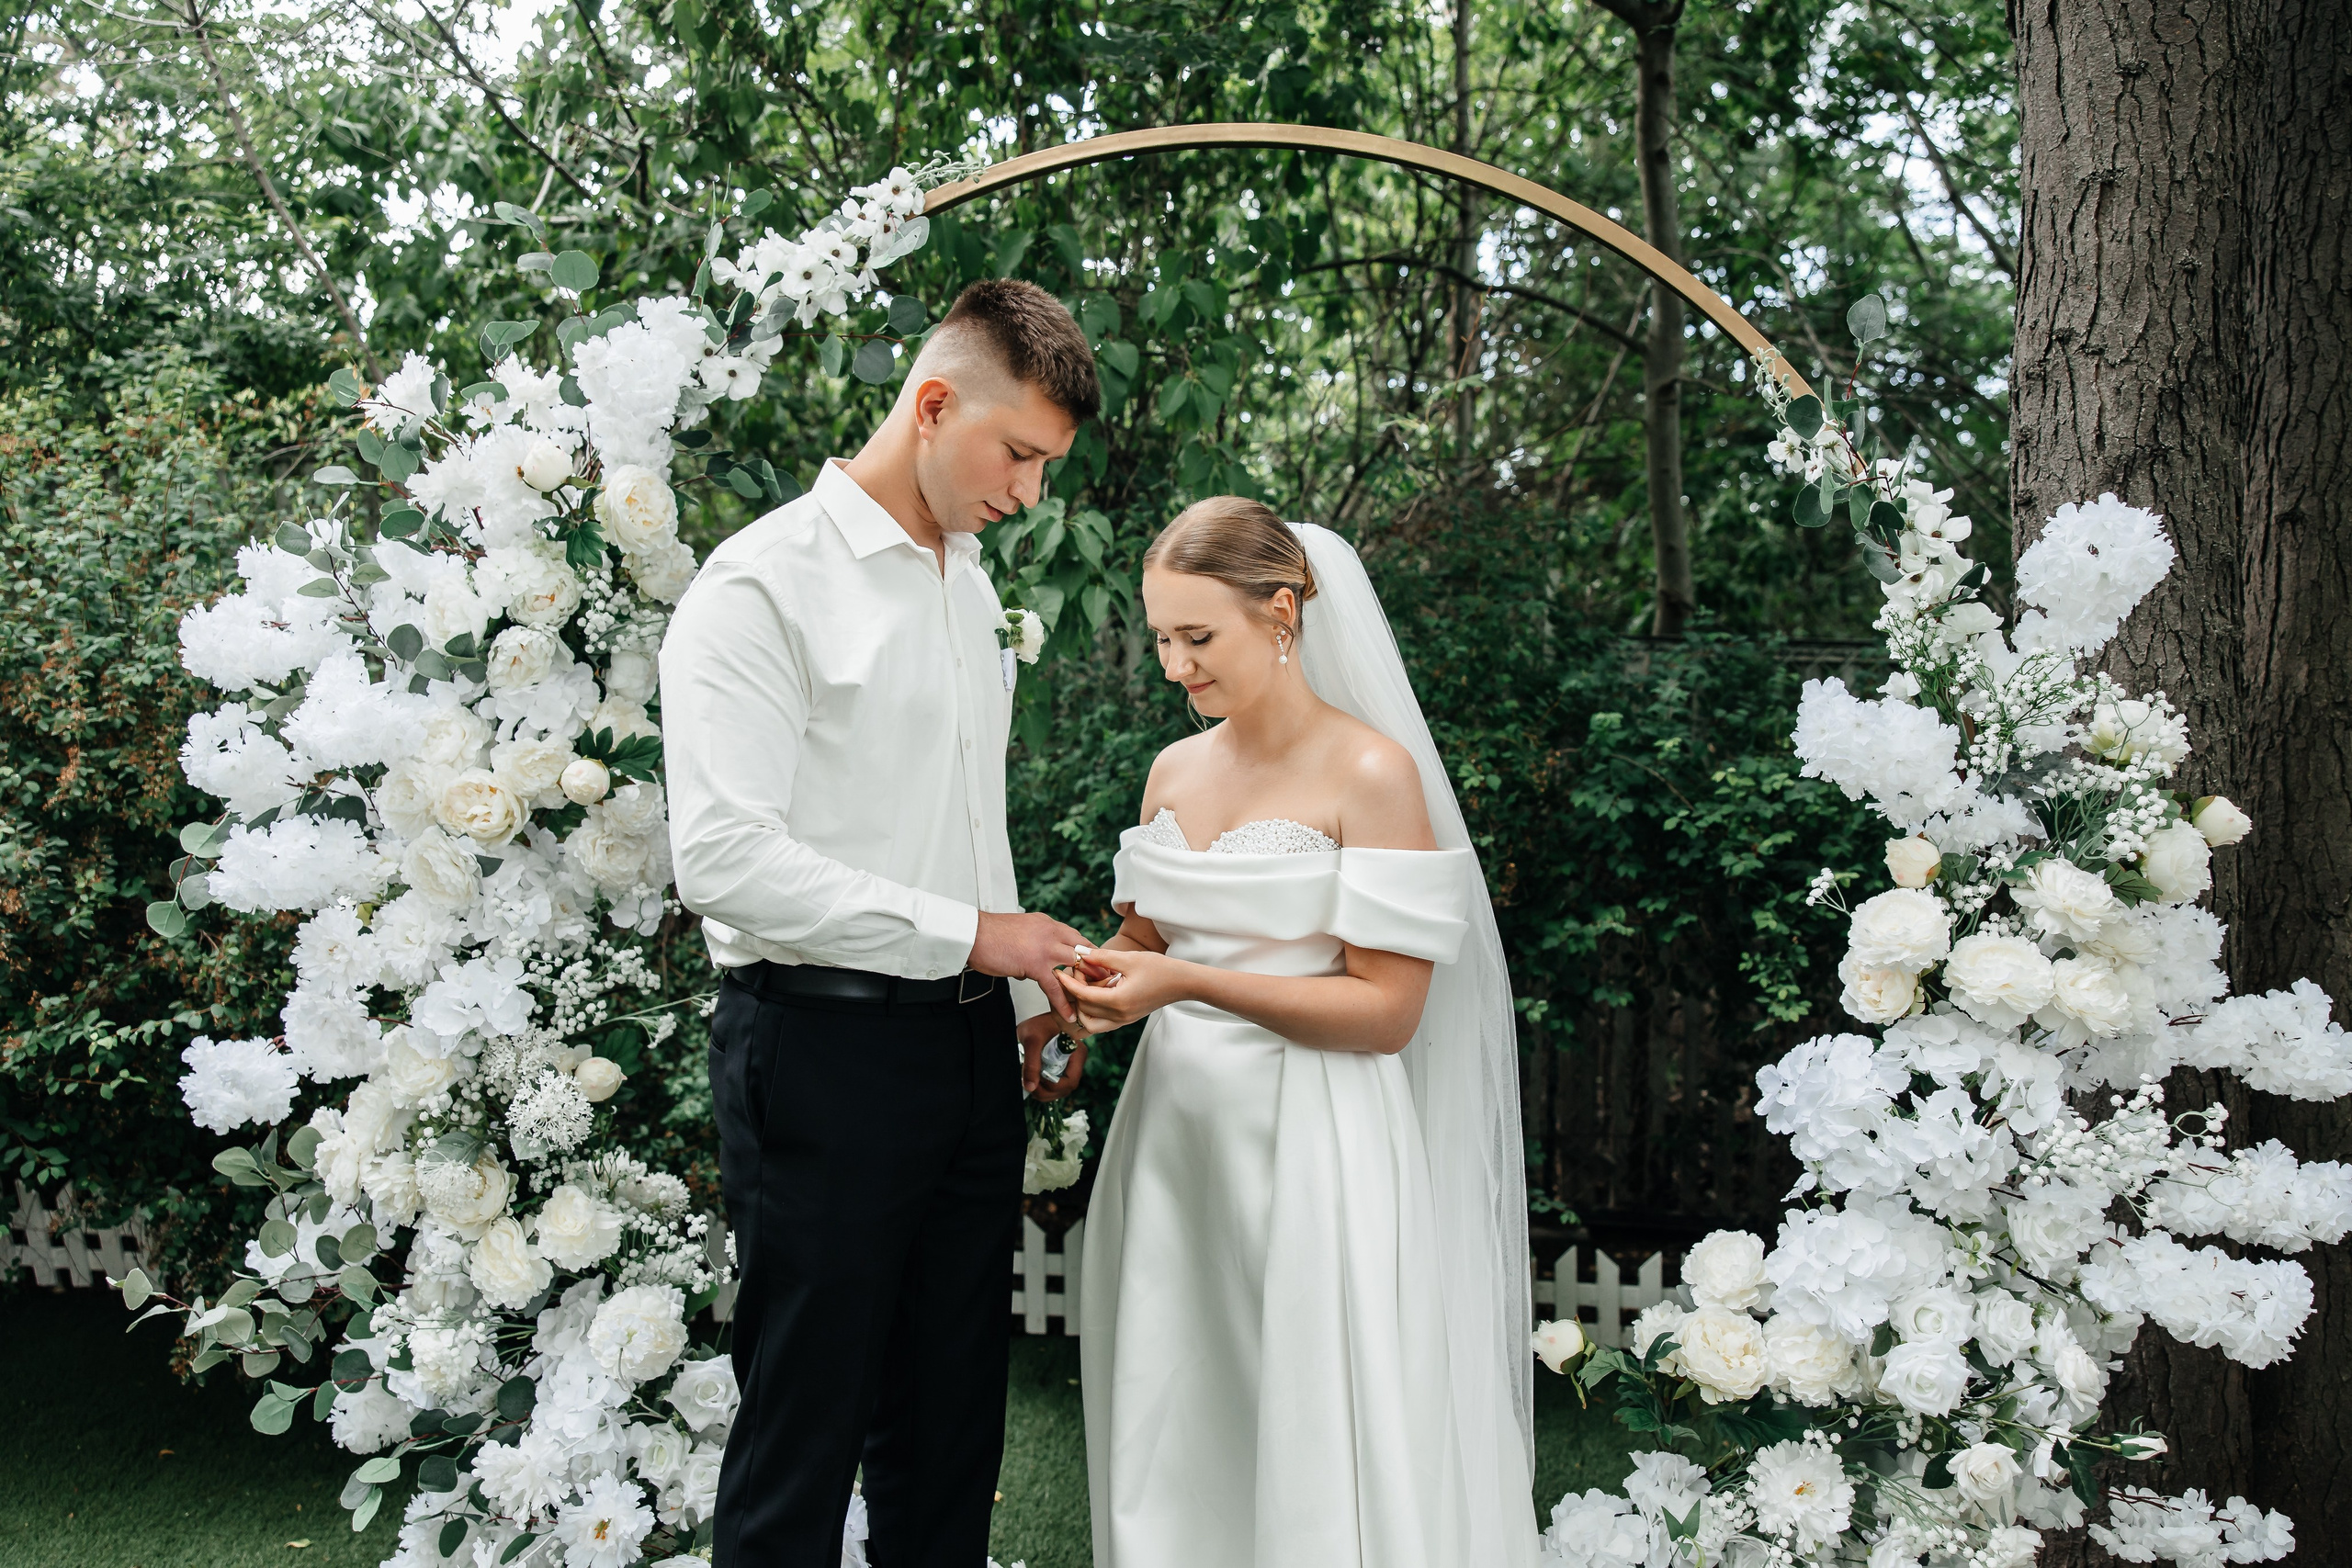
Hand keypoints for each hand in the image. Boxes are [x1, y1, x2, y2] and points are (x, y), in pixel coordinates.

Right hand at [970, 910, 1086, 1019]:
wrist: (972, 934)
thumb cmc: (988, 936)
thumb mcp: (1018, 934)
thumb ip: (1029, 947)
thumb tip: (1028, 968)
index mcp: (1047, 924)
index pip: (1075, 937)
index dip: (1087, 953)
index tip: (1094, 966)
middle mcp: (1050, 932)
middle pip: (1083, 949)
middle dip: (1095, 967)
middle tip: (1105, 982)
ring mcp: (1045, 948)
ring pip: (1076, 965)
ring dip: (1086, 983)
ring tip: (1096, 999)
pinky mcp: (1035, 964)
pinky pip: (1055, 986)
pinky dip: (1063, 1002)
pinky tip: (1069, 1014)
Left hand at [1019, 1013, 1087, 1100]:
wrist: (1036, 1018)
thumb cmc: (1039, 1024)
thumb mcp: (1032, 1042)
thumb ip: (1031, 1064)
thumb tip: (1030, 1087)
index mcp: (1077, 1053)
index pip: (1070, 1081)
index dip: (1052, 1086)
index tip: (1035, 1078)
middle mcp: (1076, 1062)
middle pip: (1065, 1088)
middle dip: (1046, 1091)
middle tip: (1029, 1084)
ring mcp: (1070, 1066)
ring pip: (1060, 1090)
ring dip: (1044, 1092)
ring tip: (1029, 1081)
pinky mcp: (1062, 1069)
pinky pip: (1056, 1085)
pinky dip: (1043, 1088)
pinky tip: (1033, 1079)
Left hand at [1057, 944, 1187, 1032]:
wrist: (1183, 983)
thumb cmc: (1160, 969)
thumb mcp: (1129, 959)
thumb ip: (1102, 957)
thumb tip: (1080, 952)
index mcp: (1118, 1002)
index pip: (1083, 996)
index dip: (1068, 983)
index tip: (1059, 972)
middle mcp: (1119, 1016)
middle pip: (1083, 1010)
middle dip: (1075, 992)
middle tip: (1078, 972)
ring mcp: (1123, 1021)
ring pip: (1090, 1022)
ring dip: (1082, 1006)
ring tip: (1088, 985)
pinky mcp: (1127, 1019)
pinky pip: (1101, 1022)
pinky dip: (1093, 1010)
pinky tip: (1097, 991)